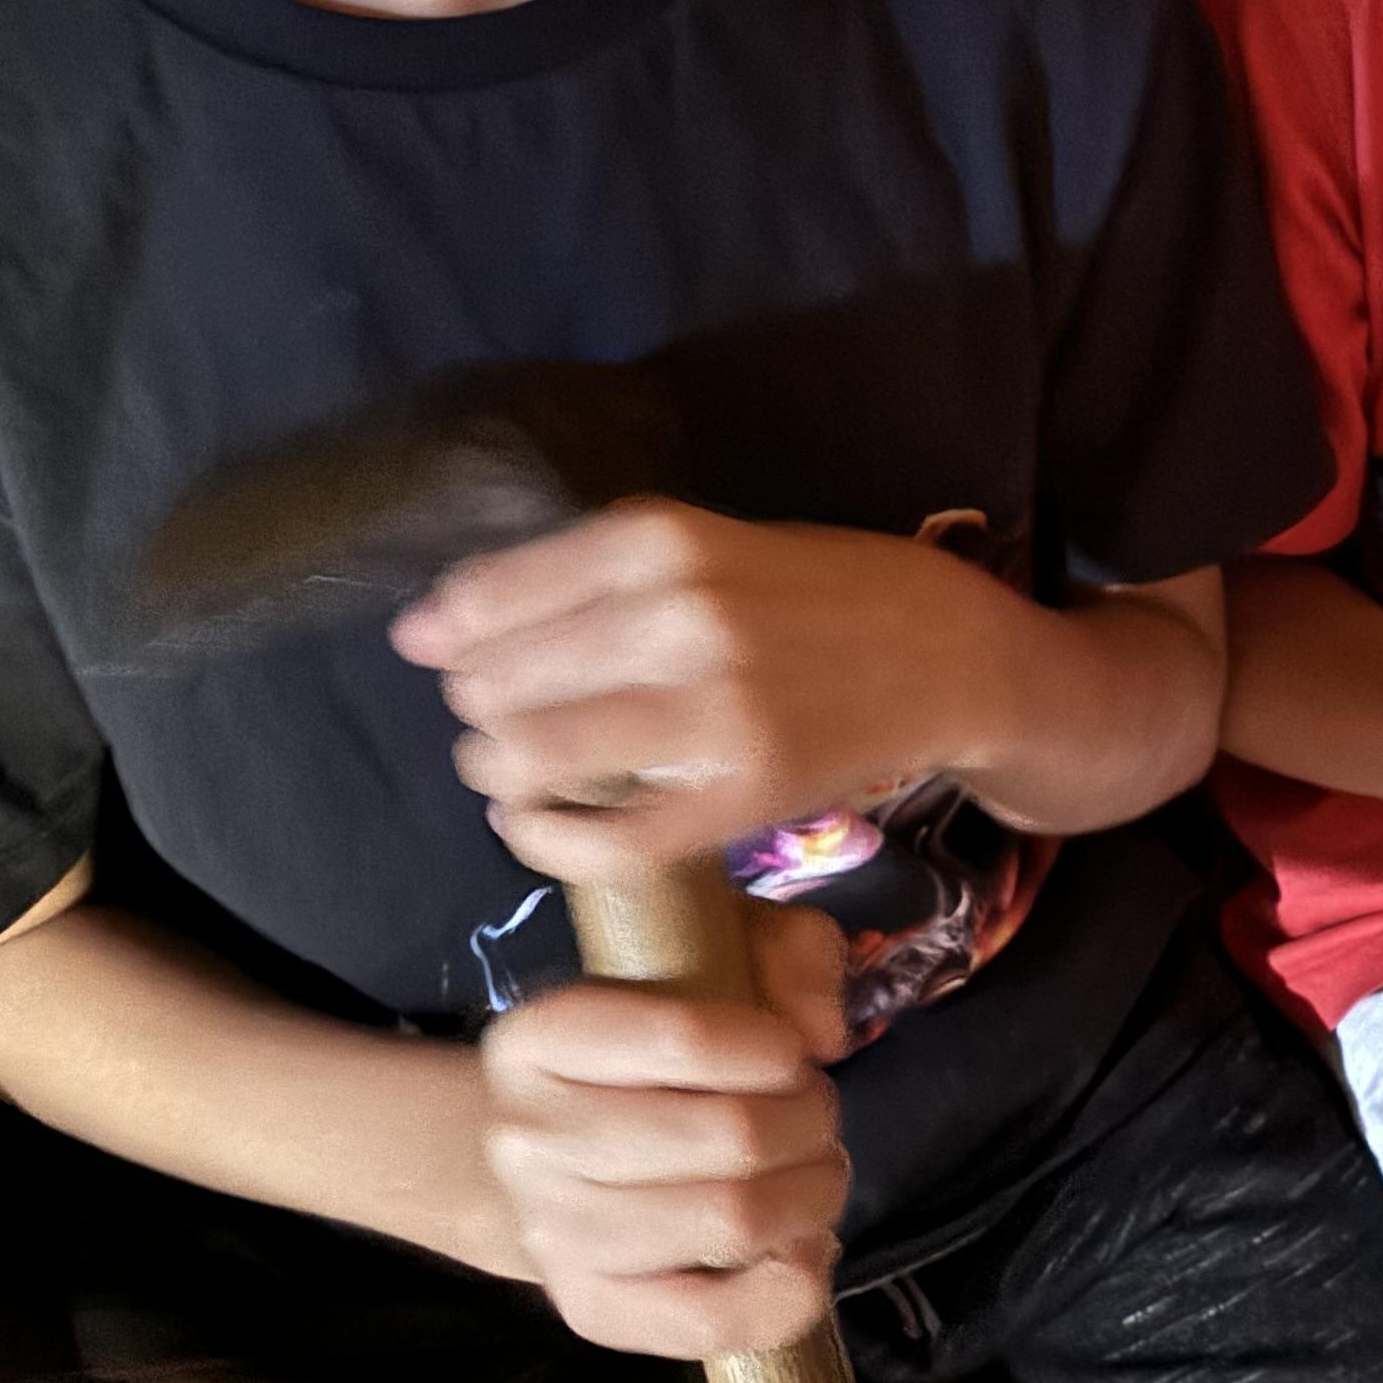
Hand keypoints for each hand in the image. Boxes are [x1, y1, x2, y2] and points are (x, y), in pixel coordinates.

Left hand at [393, 501, 1006, 872]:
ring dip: (496, 771)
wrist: (949, 656)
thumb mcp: (708, 544)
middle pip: (500, 683)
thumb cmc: (817, 593)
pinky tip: (536, 827)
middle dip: (475, 708)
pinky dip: (545, 840)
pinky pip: (603, 839)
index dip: (448, 634)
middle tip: (495, 718)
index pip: (494, 597)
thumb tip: (433, 624)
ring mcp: (712, 713)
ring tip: (511, 771)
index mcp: (664, 541)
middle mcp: (680, 619)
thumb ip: (586, 574)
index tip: (437, 653)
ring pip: (534, 758)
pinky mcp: (741, 796)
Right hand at [477, 906, 853, 1356]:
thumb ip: (784, 951)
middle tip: (816, 1117)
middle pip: (729, 1136)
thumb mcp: (708, 953)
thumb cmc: (646, 1047)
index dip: (774, 1049)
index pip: (681, 1036)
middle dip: (810, 1122)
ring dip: (811, 1195)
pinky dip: (788, 1291)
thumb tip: (822, 1029)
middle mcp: (528, 1137)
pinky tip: (804, 1249)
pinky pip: (707, 1321)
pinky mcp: (590, 1309)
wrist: (546, 1153)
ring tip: (814, 1174)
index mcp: (541, 1035)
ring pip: (731, 1222)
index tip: (794, 1054)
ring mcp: (554, 1233)